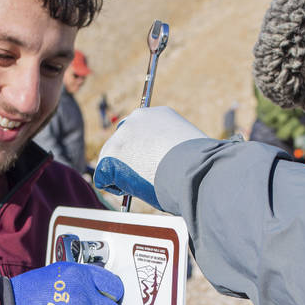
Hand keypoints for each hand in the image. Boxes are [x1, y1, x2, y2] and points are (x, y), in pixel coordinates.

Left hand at [93, 106, 208, 209]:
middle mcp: (137, 119)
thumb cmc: (199, 168)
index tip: (152, 165)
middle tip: (144, 178)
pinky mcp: (110, 154)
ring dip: (126, 175)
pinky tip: (138, 188)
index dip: (145, 153)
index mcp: (159, 115)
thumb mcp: (186, 152)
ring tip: (148, 182)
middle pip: (123, 144)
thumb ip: (170, 152)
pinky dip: (117, 188)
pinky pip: (104, 178)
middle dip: (130, 162)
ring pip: (113, 161)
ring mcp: (122, 135)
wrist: (194, 169)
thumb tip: (163, 169)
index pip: (142, 133)